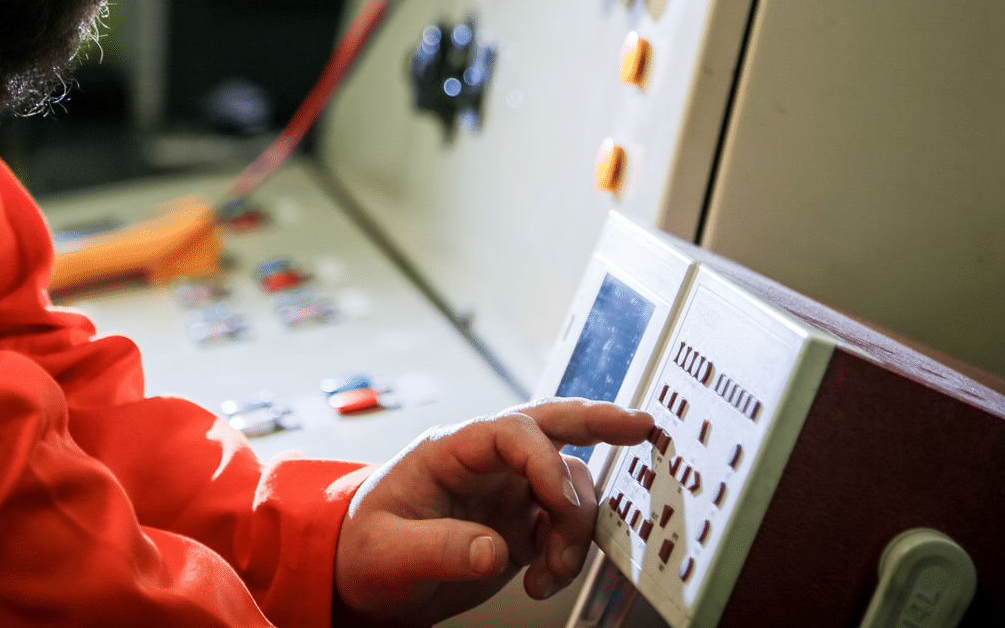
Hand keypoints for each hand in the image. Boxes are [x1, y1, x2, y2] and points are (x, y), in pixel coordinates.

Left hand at [333, 398, 653, 625]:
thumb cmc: (362, 552)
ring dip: (577, 527)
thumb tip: (494, 550)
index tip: (556, 507)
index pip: (512, 432)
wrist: (363, 581)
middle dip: (599, 422)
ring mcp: (507, 491)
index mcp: (450, 450)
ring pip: (569, 485)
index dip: (544, 462)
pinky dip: (569, 553)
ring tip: (554, 571)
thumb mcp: (386, 554)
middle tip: (642, 426)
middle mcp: (485, 463)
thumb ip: (438, 549)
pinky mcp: (520, 525)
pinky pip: (565, 526)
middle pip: (551, 425)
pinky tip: (547, 580)